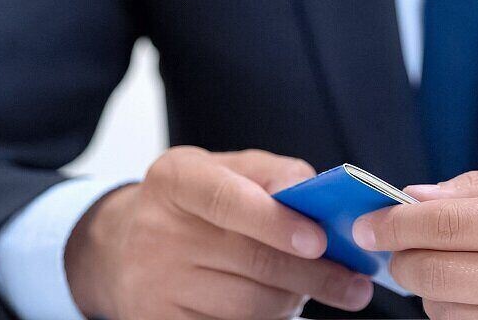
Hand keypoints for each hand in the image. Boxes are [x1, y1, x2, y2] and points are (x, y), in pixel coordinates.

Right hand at [66, 146, 374, 319]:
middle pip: (251, 262)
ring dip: (293, 301)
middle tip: (356, 286)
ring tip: (307, 290)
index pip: (225, 198)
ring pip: (250, 305)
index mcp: (174, 179)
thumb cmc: (193, 203)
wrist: (122, 246)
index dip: (275, 221)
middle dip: (314, 275)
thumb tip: (313, 193)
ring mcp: (153, 283)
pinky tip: (279, 308)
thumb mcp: (224, 171)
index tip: (319, 241)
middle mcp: (156, 230)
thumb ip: (271, 174)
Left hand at [354, 166, 477, 319]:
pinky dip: (462, 315)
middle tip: (396, 246)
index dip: (393, 225)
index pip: (443, 224)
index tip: (367, 224)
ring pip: (448, 313)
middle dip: (403, 260)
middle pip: (435, 276)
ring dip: (431, 290)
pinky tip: (473, 294)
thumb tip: (415, 197)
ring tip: (447, 267)